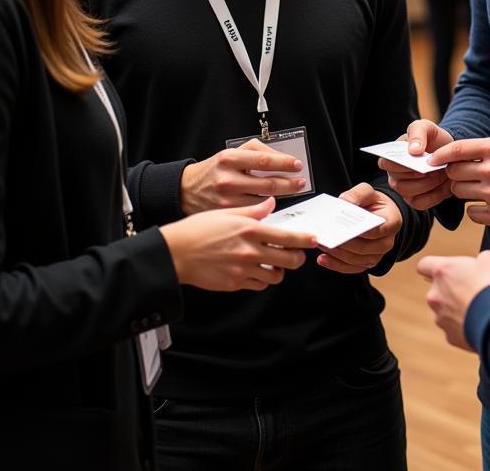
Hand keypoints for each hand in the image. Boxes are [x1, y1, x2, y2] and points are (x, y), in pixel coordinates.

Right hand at [161, 197, 315, 291]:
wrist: (176, 252)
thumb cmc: (198, 229)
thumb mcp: (227, 212)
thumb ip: (252, 210)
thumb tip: (270, 204)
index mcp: (250, 230)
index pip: (288, 237)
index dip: (305, 240)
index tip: (313, 239)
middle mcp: (250, 251)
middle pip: (288, 261)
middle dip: (296, 258)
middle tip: (295, 254)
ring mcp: (243, 270)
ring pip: (275, 276)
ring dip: (279, 270)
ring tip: (274, 262)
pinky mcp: (235, 284)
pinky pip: (258, 285)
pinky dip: (262, 279)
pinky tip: (256, 270)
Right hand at [179, 138, 307, 213]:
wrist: (186, 190)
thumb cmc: (213, 170)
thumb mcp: (231, 153)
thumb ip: (256, 152)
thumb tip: (282, 158)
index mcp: (229, 159)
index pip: (264, 160)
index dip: (285, 163)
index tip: (297, 165)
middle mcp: (228, 179)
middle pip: (268, 184)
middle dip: (289, 184)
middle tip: (300, 182)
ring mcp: (227, 200)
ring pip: (264, 201)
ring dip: (281, 198)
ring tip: (288, 192)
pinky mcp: (228, 216)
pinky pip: (255, 214)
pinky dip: (266, 209)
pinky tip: (270, 202)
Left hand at [316, 183, 402, 273]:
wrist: (380, 215)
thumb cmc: (375, 204)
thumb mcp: (370, 192)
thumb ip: (358, 194)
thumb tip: (345, 201)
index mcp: (391, 222)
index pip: (376, 230)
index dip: (360, 231)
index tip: (343, 229)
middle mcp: (387, 242)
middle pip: (364, 248)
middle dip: (344, 244)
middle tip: (327, 237)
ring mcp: (377, 254)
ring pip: (356, 260)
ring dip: (337, 254)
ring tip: (322, 245)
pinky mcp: (367, 263)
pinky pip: (351, 268)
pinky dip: (336, 265)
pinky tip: (323, 258)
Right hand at [377, 119, 453, 209]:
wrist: (450, 152)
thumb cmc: (433, 138)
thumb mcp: (426, 127)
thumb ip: (417, 133)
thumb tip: (412, 150)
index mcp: (391, 156)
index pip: (386, 164)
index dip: (401, 164)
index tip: (418, 159)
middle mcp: (394, 175)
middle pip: (398, 182)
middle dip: (419, 175)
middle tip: (436, 167)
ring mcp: (404, 189)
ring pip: (409, 193)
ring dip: (428, 184)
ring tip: (441, 174)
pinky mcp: (416, 200)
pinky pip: (421, 203)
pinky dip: (434, 195)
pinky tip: (443, 185)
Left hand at [417, 251, 489, 350]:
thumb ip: (479, 259)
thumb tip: (482, 262)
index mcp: (442, 272)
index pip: (424, 265)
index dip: (435, 266)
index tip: (446, 270)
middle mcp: (436, 295)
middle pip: (437, 290)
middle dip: (452, 290)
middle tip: (474, 290)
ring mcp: (441, 318)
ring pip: (446, 311)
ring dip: (459, 310)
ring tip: (481, 310)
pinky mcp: (450, 337)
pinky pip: (455, 329)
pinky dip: (466, 327)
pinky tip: (481, 324)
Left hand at [430, 137, 489, 229]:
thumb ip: (484, 149)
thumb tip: (455, 154)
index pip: (456, 149)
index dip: (440, 156)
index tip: (432, 161)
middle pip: (453, 172)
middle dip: (454, 175)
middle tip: (464, 177)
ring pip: (458, 192)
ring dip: (463, 191)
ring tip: (478, 190)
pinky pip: (471, 212)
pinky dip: (475, 210)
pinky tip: (487, 205)